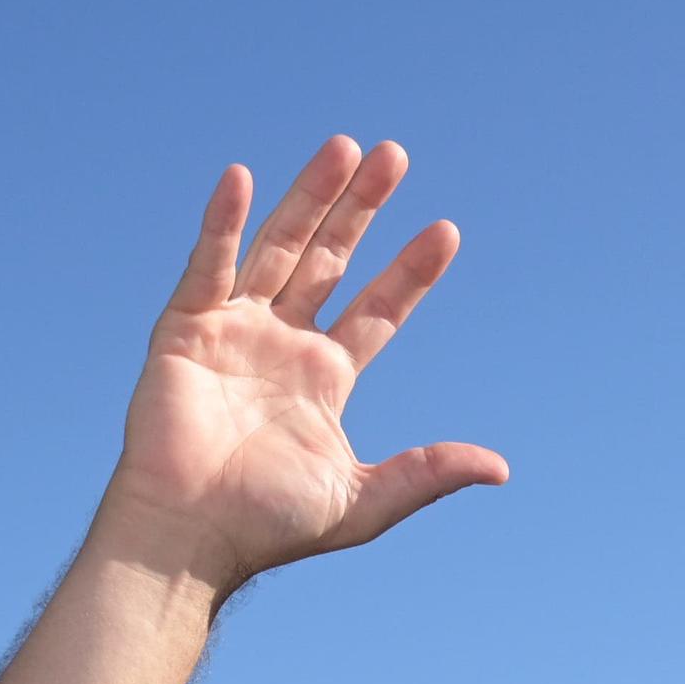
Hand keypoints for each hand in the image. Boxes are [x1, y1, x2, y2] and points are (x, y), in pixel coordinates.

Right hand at [99, 137, 506, 597]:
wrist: (188, 536)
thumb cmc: (268, 526)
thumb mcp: (363, 502)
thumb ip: (426, 474)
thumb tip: (499, 468)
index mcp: (324, 380)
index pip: (377, 311)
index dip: (409, 274)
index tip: (445, 231)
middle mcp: (282, 345)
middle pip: (330, 260)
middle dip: (361, 210)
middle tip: (394, 155)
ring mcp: (234, 332)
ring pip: (278, 247)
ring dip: (309, 196)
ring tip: (345, 147)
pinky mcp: (185, 329)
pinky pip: (208, 265)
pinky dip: (222, 223)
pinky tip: (242, 177)